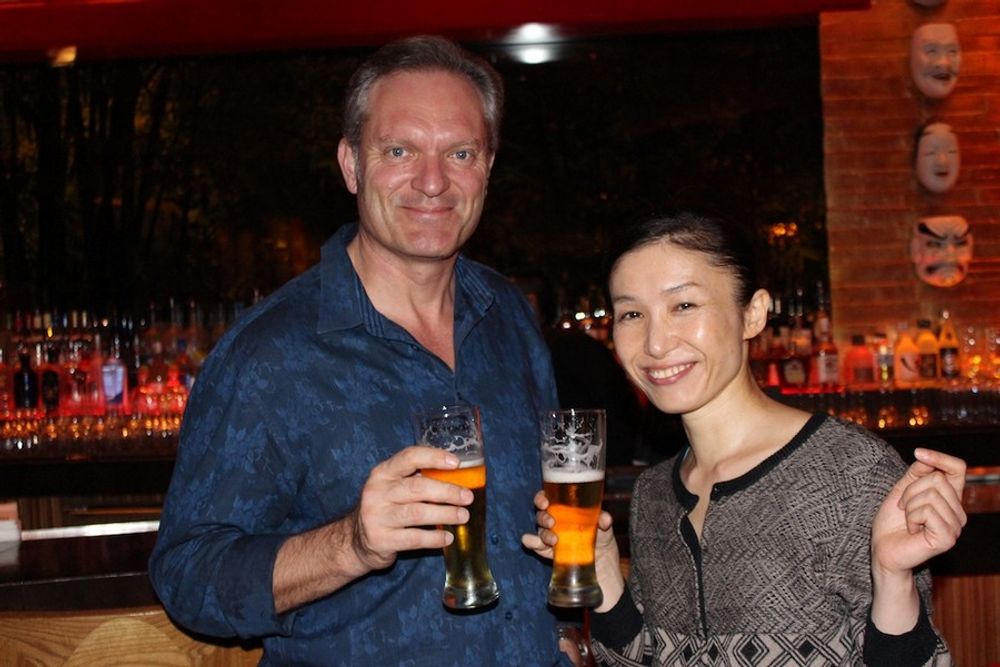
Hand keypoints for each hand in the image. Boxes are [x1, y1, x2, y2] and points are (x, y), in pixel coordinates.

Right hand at [350, 445, 472, 572]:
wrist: (358, 540)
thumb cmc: (386, 508)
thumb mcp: (393, 487)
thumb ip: (417, 479)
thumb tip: (459, 476)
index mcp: (383, 473)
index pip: (409, 457)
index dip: (434, 457)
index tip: (456, 462)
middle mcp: (377, 492)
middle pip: (417, 487)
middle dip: (447, 492)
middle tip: (467, 497)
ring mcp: (377, 516)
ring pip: (417, 513)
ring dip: (445, 514)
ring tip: (463, 516)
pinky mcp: (381, 540)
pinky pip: (414, 538)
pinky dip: (435, 538)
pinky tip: (448, 538)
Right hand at [520, 489, 623, 611]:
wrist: (602, 567)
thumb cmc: (602, 540)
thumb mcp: (605, 529)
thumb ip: (604, 521)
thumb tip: (604, 519)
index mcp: (566, 510)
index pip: (548, 498)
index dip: (542, 497)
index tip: (545, 501)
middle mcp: (555, 521)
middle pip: (541, 514)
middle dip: (543, 517)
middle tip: (552, 522)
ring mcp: (551, 537)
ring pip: (539, 530)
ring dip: (543, 533)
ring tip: (553, 540)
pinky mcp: (548, 552)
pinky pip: (534, 545)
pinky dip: (531, 542)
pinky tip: (534, 542)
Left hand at [869, 449, 965, 633]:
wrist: (883, 549)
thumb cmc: (892, 522)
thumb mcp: (901, 490)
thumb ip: (916, 473)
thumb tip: (924, 456)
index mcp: (950, 498)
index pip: (958, 469)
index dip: (940, 457)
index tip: (918, 453)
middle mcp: (958, 511)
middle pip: (937, 479)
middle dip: (911, 490)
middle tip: (904, 507)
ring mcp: (955, 526)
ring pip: (930, 494)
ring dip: (909, 505)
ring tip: (908, 520)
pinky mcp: (947, 538)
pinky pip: (927, 511)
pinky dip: (911, 517)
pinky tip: (912, 529)